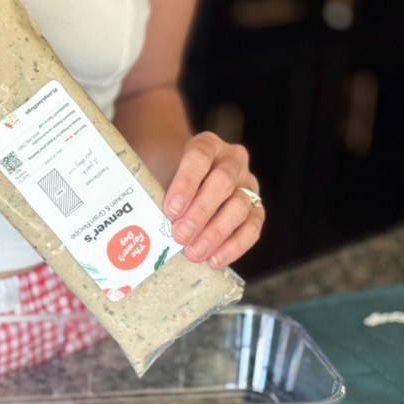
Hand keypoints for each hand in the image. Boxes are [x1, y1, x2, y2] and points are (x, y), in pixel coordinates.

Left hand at [163, 131, 264, 268]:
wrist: (186, 182)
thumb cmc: (169, 178)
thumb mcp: (159, 174)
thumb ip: (157, 192)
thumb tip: (148, 225)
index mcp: (207, 145)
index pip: (199, 157)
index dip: (186, 183)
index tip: (171, 209)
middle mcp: (233, 161)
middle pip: (222, 182)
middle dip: (200, 212)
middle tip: (180, 235)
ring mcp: (248, 185)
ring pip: (240, 206)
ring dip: (215, 232)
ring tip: (194, 253)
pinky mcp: (256, 210)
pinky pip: (252, 228)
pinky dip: (234, 246)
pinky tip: (214, 259)